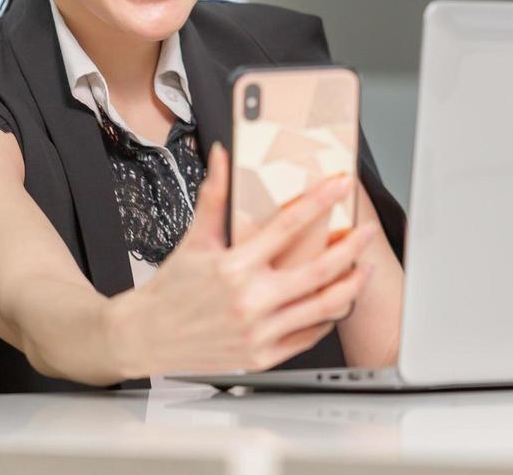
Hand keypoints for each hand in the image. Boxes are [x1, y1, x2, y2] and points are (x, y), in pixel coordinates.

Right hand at [103, 142, 376, 377]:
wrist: (145, 337)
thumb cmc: (171, 289)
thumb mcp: (195, 239)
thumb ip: (215, 195)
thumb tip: (222, 156)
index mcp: (235, 266)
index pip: (290, 225)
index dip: (321, 201)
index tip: (341, 185)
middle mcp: (250, 300)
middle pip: (320, 270)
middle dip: (353, 247)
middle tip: (367, 232)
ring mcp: (259, 332)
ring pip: (323, 307)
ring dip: (351, 285)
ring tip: (364, 268)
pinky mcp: (262, 356)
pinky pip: (309, 336)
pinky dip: (328, 317)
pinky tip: (335, 301)